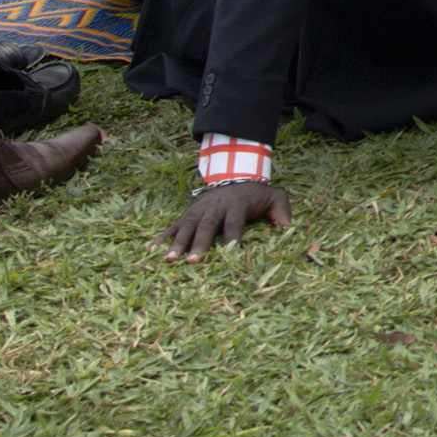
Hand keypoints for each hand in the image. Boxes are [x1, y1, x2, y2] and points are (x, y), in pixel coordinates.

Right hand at [162, 178, 291, 260]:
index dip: (232, 236)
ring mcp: (199, 210)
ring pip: (187, 226)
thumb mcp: (274, 196)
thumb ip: (282, 209)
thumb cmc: (255, 194)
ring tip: (169, 260)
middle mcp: (215, 207)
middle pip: (207, 226)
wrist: (234, 175)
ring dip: (177, 243)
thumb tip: (287, 227)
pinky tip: (149, 250)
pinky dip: (161, 237)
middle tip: (193, 261)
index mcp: (236, 205)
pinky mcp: (187, 213)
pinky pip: (173, 226)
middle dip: (200, 244)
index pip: (234, 222)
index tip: (230, 251)